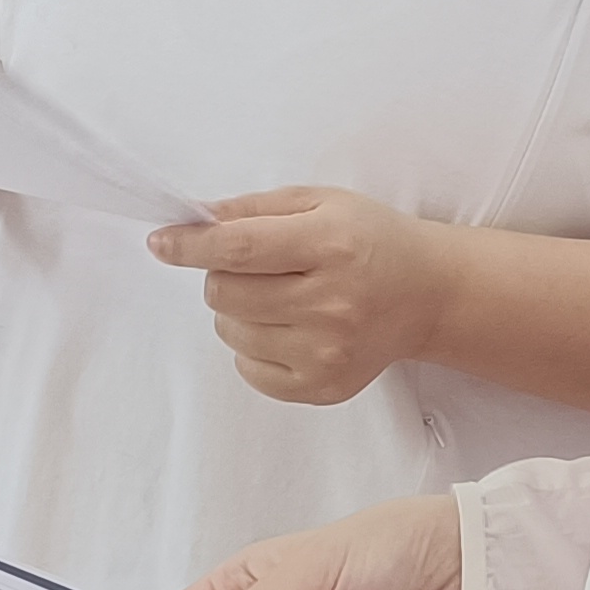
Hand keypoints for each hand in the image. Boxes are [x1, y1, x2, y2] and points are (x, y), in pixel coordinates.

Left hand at [149, 186, 451, 404]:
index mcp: (330, 245)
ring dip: (237, 311)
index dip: (191, 245)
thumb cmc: (370, 240)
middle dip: (222, 274)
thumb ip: (254, 208)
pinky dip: (252, 347)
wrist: (427, 294)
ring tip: (278, 297)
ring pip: (231, 331)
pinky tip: (287, 327)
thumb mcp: (321, 202)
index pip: (240, 248)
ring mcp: (326, 352)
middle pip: (226, 292)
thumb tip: (194, 219)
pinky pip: (248, 370)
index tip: (161, 242)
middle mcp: (330, 303)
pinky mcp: (322, 387)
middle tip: (257, 266)